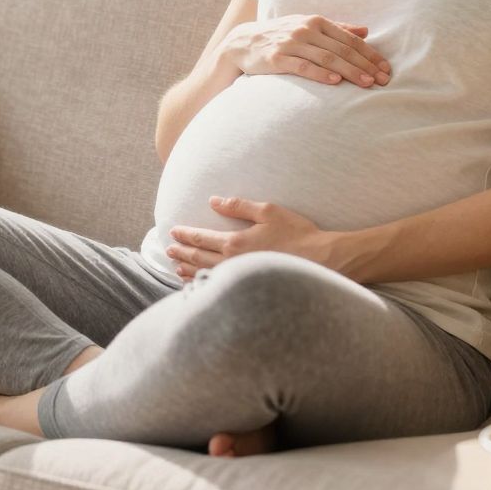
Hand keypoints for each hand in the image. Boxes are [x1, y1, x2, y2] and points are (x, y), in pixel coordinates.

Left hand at [165, 195, 333, 279]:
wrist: (321, 261)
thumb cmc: (297, 233)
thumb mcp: (268, 211)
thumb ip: (239, 205)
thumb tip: (214, 201)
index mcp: (235, 243)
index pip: (201, 238)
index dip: (185, 235)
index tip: (173, 232)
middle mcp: (232, 264)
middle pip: (198, 258)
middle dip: (181, 252)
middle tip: (168, 249)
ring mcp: (240, 279)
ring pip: (206, 275)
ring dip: (188, 269)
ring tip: (177, 267)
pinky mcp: (248, 288)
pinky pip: (219, 288)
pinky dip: (204, 285)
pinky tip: (199, 284)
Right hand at [224, 14, 391, 88]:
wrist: (243, 42)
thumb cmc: (281, 36)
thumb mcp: (308, 27)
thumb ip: (337, 29)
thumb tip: (366, 31)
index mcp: (316, 21)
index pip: (350, 39)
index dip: (370, 54)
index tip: (386, 69)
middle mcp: (305, 29)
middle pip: (342, 49)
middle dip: (365, 65)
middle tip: (383, 80)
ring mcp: (290, 43)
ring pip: (326, 58)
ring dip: (349, 71)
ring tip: (366, 83)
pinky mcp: (276, 58)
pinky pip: (302, 66)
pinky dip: (320, 73)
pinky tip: (335, 81)